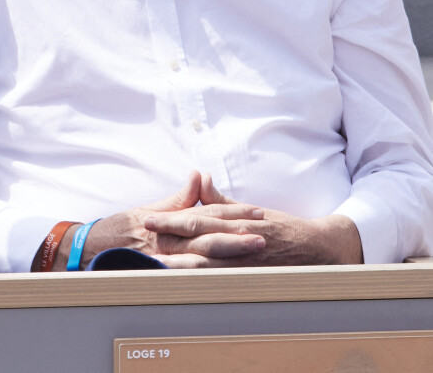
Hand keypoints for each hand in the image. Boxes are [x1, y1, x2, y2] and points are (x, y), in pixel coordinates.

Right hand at [66, 172, 264, 269]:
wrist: (90, 246)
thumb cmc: (123, 227)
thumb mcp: (152, 207)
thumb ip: (180, 197)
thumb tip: (199, 176)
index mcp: (172, 218)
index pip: (208, 213)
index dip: (234, 213)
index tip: (257, 212)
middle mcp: (169, 235)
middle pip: (209, 233)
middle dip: (238, 233)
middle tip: (264, 232)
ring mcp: (162, 255)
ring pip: (200, 254)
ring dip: (228, 253)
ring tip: (252, 252)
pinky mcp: (155, 271)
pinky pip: (179, 274)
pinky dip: (199, 274)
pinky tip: (218, 276)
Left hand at [144, 175, 363, 267]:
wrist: (316, 247)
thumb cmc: (279, 227)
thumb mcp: (249, 209)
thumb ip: (221, 200)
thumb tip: (199, 179)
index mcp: (237, 218)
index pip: (200, 216)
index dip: (174, 217)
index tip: (151, 218)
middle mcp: (241, 236)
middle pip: (200, 236)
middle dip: (172, 236)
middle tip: (146, 237)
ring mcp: (247, 258)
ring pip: (210, 260)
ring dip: (182, 262)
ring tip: (157, 263)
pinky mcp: (254, 275)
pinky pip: (225, 279)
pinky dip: (205, 281)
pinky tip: (187, 284)